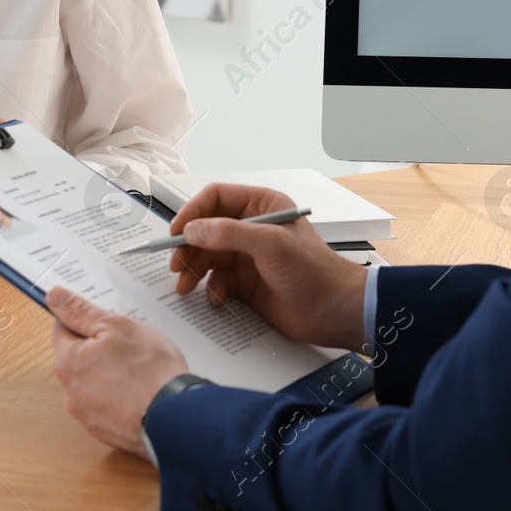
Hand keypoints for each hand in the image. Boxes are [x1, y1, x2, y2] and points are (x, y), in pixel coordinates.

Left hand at [47, 287, 188, 457]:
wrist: (175, 417)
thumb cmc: (149, 370)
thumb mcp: (116, 326)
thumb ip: (81, 311)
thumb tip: (54, 296)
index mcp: (68, 362)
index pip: (62, 328)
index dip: (83, 318)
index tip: (101, 317)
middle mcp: (70, 392)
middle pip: (79, 357)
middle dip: (100, 346)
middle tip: (128, 341)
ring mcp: (88, 416)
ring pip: (94, 382)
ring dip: (110, 372)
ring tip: (140, 367)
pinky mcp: (106, 431)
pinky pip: (108, 404)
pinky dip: (120, 395)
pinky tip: (141, 389)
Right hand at [168, 184, 366, 353]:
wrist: (334, 312)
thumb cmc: (315, 271)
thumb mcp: (271, 245)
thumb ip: (229, 234)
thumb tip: (192, 229)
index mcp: (262, 206)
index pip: (216, 198)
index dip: (192, 212)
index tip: (176, 232)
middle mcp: (253, 228)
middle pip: (206, 230)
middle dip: (188, 247)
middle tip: (176, 266)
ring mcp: (249, 256)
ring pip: (208, 257)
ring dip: (193, 271)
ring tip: (184, 287)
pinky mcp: (247, 282)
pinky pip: (217, 281)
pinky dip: (211, 289)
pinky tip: (216, 298)